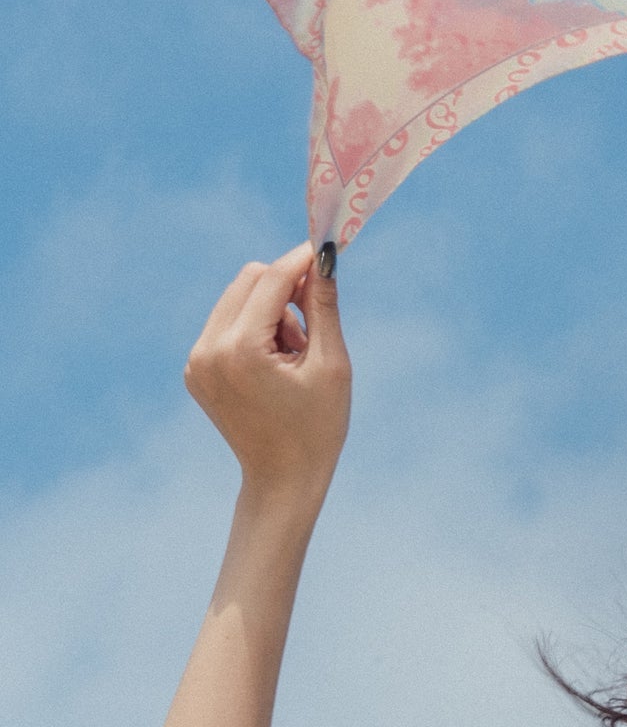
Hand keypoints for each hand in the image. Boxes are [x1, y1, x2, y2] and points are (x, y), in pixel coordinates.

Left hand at [185, 243, 350, 496]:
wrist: (282, 480)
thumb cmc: (317, 426)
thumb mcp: (331, 363)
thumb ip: (323, 305)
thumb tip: (323, 257)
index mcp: (241, 350)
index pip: (271, 279)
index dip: (302, 259)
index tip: (328, 246)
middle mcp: (208, 351)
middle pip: (249, 279)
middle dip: (286, 286)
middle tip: (316, 313)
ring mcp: (196, 361)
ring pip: (237, 296)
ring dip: (271, 306)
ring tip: (295, 350)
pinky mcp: (195, 370)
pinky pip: (226, 321)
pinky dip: (254, 325)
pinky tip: (276, 359)